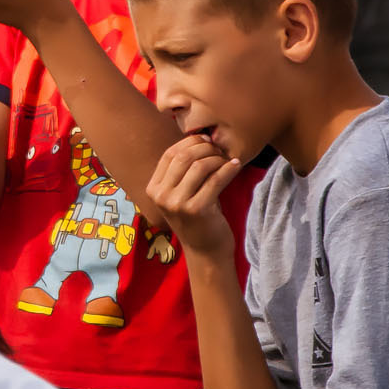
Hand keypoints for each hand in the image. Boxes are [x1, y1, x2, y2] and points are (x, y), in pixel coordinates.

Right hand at [144, 134, 245, 262]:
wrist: (206, 252)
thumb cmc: (198, 218)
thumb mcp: (181, 194)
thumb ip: (183, 171)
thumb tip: (200, 136)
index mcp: (153, 189)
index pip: (169, 154)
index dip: (189, 142)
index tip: (206, 140)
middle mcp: (161, 196)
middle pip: (183, 157)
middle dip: (205, 148)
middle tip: (220, 150)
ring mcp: (177, 204)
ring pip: (199, 166)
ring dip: (217, 159)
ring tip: (227, 160)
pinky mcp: (196, 210)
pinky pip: (215, 180)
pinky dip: (228, 169)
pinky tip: (236, 165)